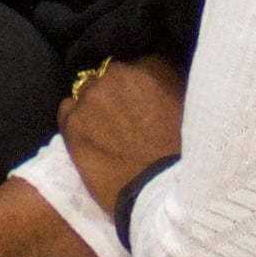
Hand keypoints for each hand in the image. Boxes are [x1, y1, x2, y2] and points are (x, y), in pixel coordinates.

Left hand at [58, 55, 185, 217]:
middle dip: (115, 92)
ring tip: (104, 130)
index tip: (144, 102)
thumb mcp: (188, 107)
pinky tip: (88, 138)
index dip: (140, 85)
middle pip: (109, 75)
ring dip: (93, 106)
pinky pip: (67, 110)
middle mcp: (118, 74)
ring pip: (85, 92)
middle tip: (124, 118)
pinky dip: (75, 120)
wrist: (160, 192)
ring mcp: (91, 96)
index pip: (140, 64)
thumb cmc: (183, 154)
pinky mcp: (72, 122)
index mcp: (151, 67)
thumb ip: (170, 85)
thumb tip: (159, 80)